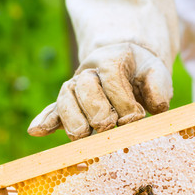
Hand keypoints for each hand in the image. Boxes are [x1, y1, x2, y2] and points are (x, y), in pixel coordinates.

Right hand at [28, 43, 172, 139]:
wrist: (128, 66)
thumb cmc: (144, 74)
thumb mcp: (157, 74)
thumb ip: (159, 87)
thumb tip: (156, 107)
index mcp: (112, 59)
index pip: (112, 77)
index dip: (122, 99)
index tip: (135, 117)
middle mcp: (89, 71)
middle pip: (85, 86)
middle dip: (96, 108)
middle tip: (107, 126)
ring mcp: (76, 87)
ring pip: (66, 99)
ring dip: (72, 118)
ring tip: (80, 135)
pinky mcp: (70, 104)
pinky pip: (54, 110)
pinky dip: (46, 120)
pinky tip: (36, 131)